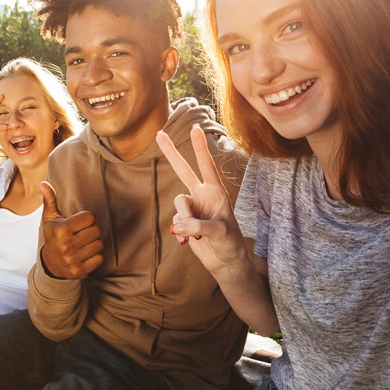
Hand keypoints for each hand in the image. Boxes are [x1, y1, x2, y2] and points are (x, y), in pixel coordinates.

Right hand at [39, 181, 103, 278]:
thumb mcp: (50, 218)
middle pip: (96, 230)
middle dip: (91, 231)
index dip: (86, 219)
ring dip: (94, 243)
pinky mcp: (80, 270)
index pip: (90, 217)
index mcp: (61, 230)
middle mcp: (67, 245)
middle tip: (81, 234)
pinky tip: (85, 255)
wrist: (51, 264)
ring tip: (83, 244)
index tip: (78, 224)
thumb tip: (43, 183)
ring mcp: (73, 259)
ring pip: (99, 244)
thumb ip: (50, 200)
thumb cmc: (54, 236)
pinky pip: (100, 258)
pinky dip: (95, 257)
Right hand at [156, 124, 247, 273]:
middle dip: (171, 152)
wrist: (226, 262)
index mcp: (216, 192)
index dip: (200, 147)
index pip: (207, 165)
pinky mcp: (184, 221)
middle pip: (183, 170)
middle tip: (159, 133)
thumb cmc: (230, 244)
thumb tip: (176, 226)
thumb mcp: (219, 233)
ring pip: (178, 204)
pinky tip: (188, 243)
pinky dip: (179, 234)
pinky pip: (174, 222)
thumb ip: (198, 226)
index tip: (195, 127)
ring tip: (196, 236)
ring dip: (184, 221)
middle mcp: (202, 195)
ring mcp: (192, 207)